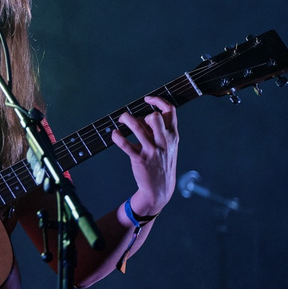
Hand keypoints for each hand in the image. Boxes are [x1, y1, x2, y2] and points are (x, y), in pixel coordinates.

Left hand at [111, 96, 178, 216]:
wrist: (160, 189)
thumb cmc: (162, 163)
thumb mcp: (169, 146)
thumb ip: (160, 131)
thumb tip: (145, 116)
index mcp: (173, 135)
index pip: (170, 111)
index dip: (158, 100)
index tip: (147, 99)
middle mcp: (163, 141)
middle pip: (154, 117)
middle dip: (142, 114)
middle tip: (132, 119)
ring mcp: (152, 150)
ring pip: (137, 127)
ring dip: (126, 119)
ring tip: (121, 121)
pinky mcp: (139, 159)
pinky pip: (125, 144)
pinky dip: (117, 136)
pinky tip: (114, 134)